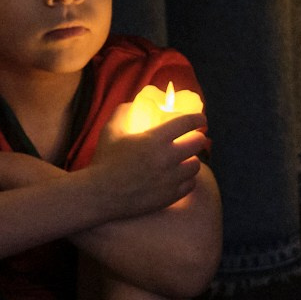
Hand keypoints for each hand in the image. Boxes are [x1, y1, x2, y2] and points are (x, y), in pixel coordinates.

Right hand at [88, 108, 209, 215]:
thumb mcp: (110, 130)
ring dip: (192, 159)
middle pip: (198, 143)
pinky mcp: (170, 196)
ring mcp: (170, 179)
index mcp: (155, 139)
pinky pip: (190, 184)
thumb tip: (135, 104)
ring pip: (196, 165)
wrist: (99, 195)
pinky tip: (180, 176)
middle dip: (197, 138)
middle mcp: (167, 158)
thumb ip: (123, 112)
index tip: (201, 119)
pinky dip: (187, 179)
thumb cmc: (104, 161)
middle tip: (193, 139)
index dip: (197, 118)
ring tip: (185, 159)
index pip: (187, 123)